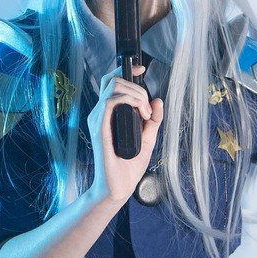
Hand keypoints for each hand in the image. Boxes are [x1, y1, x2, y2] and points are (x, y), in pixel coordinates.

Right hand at [88, 63, 163, 204]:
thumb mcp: (148, 139)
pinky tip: (140, 114)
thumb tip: (159, 101)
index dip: (125, 70)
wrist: (117, 188)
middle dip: (136, 85)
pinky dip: (129, 101)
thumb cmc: (128, 167)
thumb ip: (153, 121)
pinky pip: (110, 102)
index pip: (111, 82)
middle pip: (111, 80)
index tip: (141, 68)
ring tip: (146, 113)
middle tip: (148, 108)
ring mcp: (97, 120)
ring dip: (135, 94)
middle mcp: (99, 113)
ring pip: (113, 87)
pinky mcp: (99, 128)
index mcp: (108, 114)